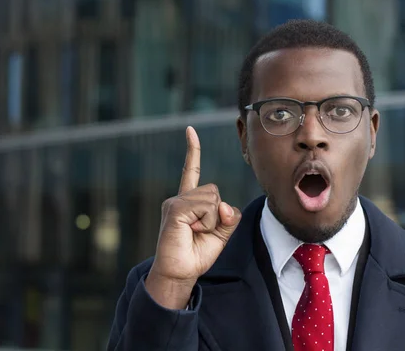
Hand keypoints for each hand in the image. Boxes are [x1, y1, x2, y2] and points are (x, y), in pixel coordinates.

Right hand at [145, 126, 241, 308]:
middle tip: (201, 232)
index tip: (190, 130)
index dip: (192, 151)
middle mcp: (180, 198)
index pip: (190, 171)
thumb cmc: (197, 254)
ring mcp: (176, 202)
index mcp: (189, 201)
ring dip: (211, 220)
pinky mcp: (175, 208)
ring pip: (212, 198)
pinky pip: (204, 206)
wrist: (180, 273)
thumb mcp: (221, 234)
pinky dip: (205, 222)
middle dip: (218, 215)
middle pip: (215, 191)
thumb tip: (224, 205)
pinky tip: (190, 231)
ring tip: (195, 233)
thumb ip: (229, 216)